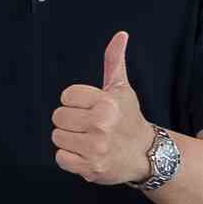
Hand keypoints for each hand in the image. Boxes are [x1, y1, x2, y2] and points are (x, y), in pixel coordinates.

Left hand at [51, 30, 153, 185]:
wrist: (145, 154)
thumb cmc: (128, 118)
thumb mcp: (121, 89)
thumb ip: (114, 61)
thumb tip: (121, 35)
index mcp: (106, 103)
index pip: (66, 96)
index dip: (76, 103)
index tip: (91, 109)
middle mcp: (101, 124)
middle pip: (58, 117)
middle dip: (71, 121)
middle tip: (90, 126)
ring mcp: (96, 148)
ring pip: (57, 137)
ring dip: (70, 140)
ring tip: (89, 140)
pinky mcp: (90, 168)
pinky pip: (60, 158)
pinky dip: (70, 158)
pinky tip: (86, 154)